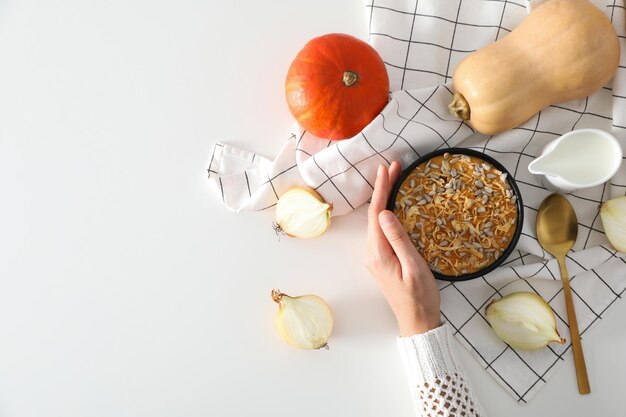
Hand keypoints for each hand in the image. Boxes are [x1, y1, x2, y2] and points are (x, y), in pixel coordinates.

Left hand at [366, 162, 440, 335]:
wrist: (417, 322)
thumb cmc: (420, 297)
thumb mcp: (414, 266)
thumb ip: (398, 239)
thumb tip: (384, 212)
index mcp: (377, 253)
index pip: (376, 213)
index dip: (381, 189)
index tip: (386, 168)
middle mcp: (371, 253)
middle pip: (374, 214)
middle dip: (382, 189)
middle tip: (393, 166)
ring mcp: (374, 257)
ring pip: (376, 221)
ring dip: (384, 199)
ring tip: (393, 179)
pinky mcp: (381, 260)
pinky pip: (381, 231)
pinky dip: (386, 213)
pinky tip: (393, 205)